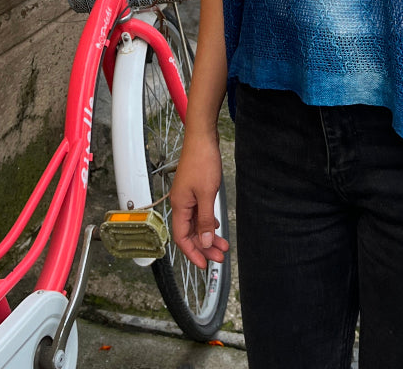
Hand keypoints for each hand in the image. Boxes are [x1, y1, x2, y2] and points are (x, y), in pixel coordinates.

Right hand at [170, 130, 229, 267]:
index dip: (192, 253)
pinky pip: (199, 213)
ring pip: (196, 224)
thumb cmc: (202, 161)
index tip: (205, 265)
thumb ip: (206, 219)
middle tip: (220, 257)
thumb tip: (205, 242)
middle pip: (190, 233)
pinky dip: (208, 222)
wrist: (203, 138)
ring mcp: (187, 196)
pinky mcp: (194, 190)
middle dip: (204, 247)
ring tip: (222, 246)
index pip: (182, 238)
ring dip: (208, 235)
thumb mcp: (207, 193)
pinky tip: (216, 226)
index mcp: (179, 205)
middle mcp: (180, 203)